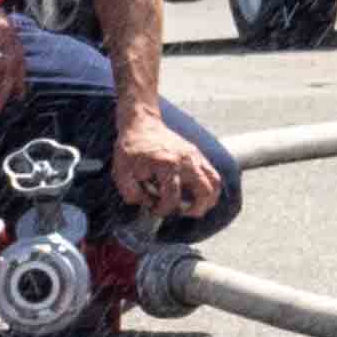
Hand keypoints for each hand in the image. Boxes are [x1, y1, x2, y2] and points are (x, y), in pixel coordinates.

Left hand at [111, 103, 220, 222]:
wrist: (142, 123)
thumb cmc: (131, 148)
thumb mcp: (121, 172)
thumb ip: (131, 193)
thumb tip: (146, 204)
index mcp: (166, 165)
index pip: (172, 198)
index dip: (162, 209)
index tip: (154, 209)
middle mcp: (186, 161)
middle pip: (204, 191)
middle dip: (195, 209)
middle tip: (182, 213)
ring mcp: (195, 157)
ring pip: (215, 183)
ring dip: (208, 199)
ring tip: (195, 206)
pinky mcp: (198, 154)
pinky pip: (213, 174)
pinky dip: (210, 187)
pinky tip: (196, 193)